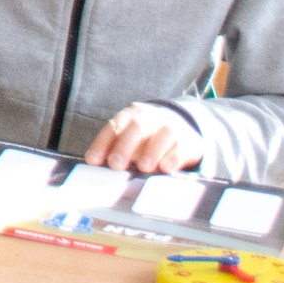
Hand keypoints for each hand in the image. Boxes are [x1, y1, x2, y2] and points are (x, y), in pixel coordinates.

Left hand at [86, 103, 205, 173]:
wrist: (184, 129)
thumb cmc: (148, 139)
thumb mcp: (131, 140)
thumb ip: (117, 150)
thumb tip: (99, 167)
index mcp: (132, 115)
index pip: (114, 126)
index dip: (102, 143)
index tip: (93, 161)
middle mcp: (152, 117)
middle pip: (137, 126)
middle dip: (124, 146)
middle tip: (116, 165)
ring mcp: (173, 127)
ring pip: (163, 133)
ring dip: (151, 150)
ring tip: (144, 167)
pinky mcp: (190, 141)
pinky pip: (182, 147)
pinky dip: (174, 157)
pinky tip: (165, 168)